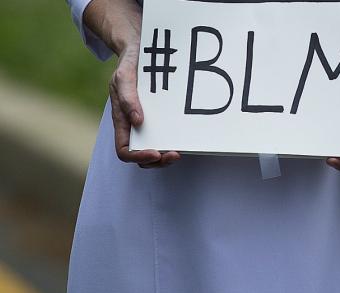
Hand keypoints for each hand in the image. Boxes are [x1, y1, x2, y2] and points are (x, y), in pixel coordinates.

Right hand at [109, 42, 180, 167]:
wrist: (140, 50)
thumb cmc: (129, 65)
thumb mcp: (123, 77)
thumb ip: (127, 98)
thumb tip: (138, 121)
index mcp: (122, 121)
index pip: (125, 150)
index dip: (139, 156)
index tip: (155, 153)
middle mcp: (134, 126)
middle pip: (142, 157)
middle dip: (158, 161)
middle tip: (175, 154)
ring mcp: (148, 124)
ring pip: (155, 151)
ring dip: (166, 157)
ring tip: (179, 152)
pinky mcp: (161, 118)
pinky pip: (166, 136)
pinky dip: (174, 142)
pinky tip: (184, 139)